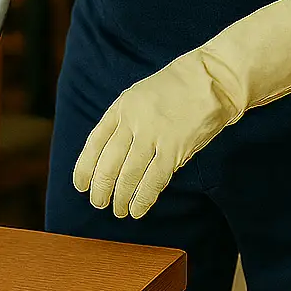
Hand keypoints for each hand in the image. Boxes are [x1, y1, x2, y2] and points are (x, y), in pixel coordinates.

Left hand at [72, 0, 290, 218]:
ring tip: (118, 211)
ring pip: (128, 176)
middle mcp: (132, 121)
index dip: (84, 168)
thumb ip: (123, 122)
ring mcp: (153, 135)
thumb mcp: (139, 97)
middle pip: (107, 163)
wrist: (211, 79)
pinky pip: (153, 180)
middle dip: (100, 189)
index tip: (80, 185)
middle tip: (99, 203)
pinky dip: (143, 199)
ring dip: (120, 198)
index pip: (94, 143)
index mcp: (120, 107)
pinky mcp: (174, 148)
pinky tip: (137, 210)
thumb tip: (109, 155)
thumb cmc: (175, 89)